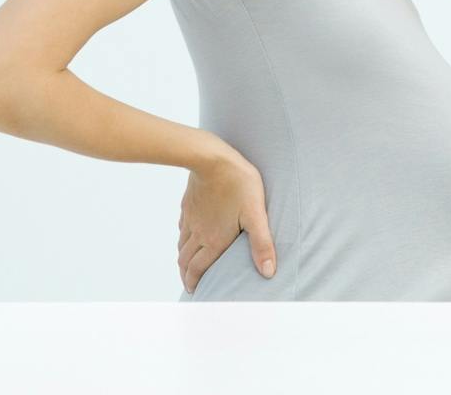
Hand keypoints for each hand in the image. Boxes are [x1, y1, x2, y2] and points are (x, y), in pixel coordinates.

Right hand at [178, 143, 277, 294]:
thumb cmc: (238, 183)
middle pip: (185, 260)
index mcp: (213, 239)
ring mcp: (191, 217)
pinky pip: (182, 226)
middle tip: (190, 284)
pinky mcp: (188, 204)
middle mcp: (198, 232)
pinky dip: (183, 238)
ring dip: (183, 259)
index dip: (194, 283)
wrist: (212, 157)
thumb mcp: (256, 214)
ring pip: (182, 244)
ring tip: (188, 264)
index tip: (194, 292)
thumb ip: (262, 244)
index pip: (198, 268)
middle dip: (186, 275)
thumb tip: (268, 272)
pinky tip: (189, 234)